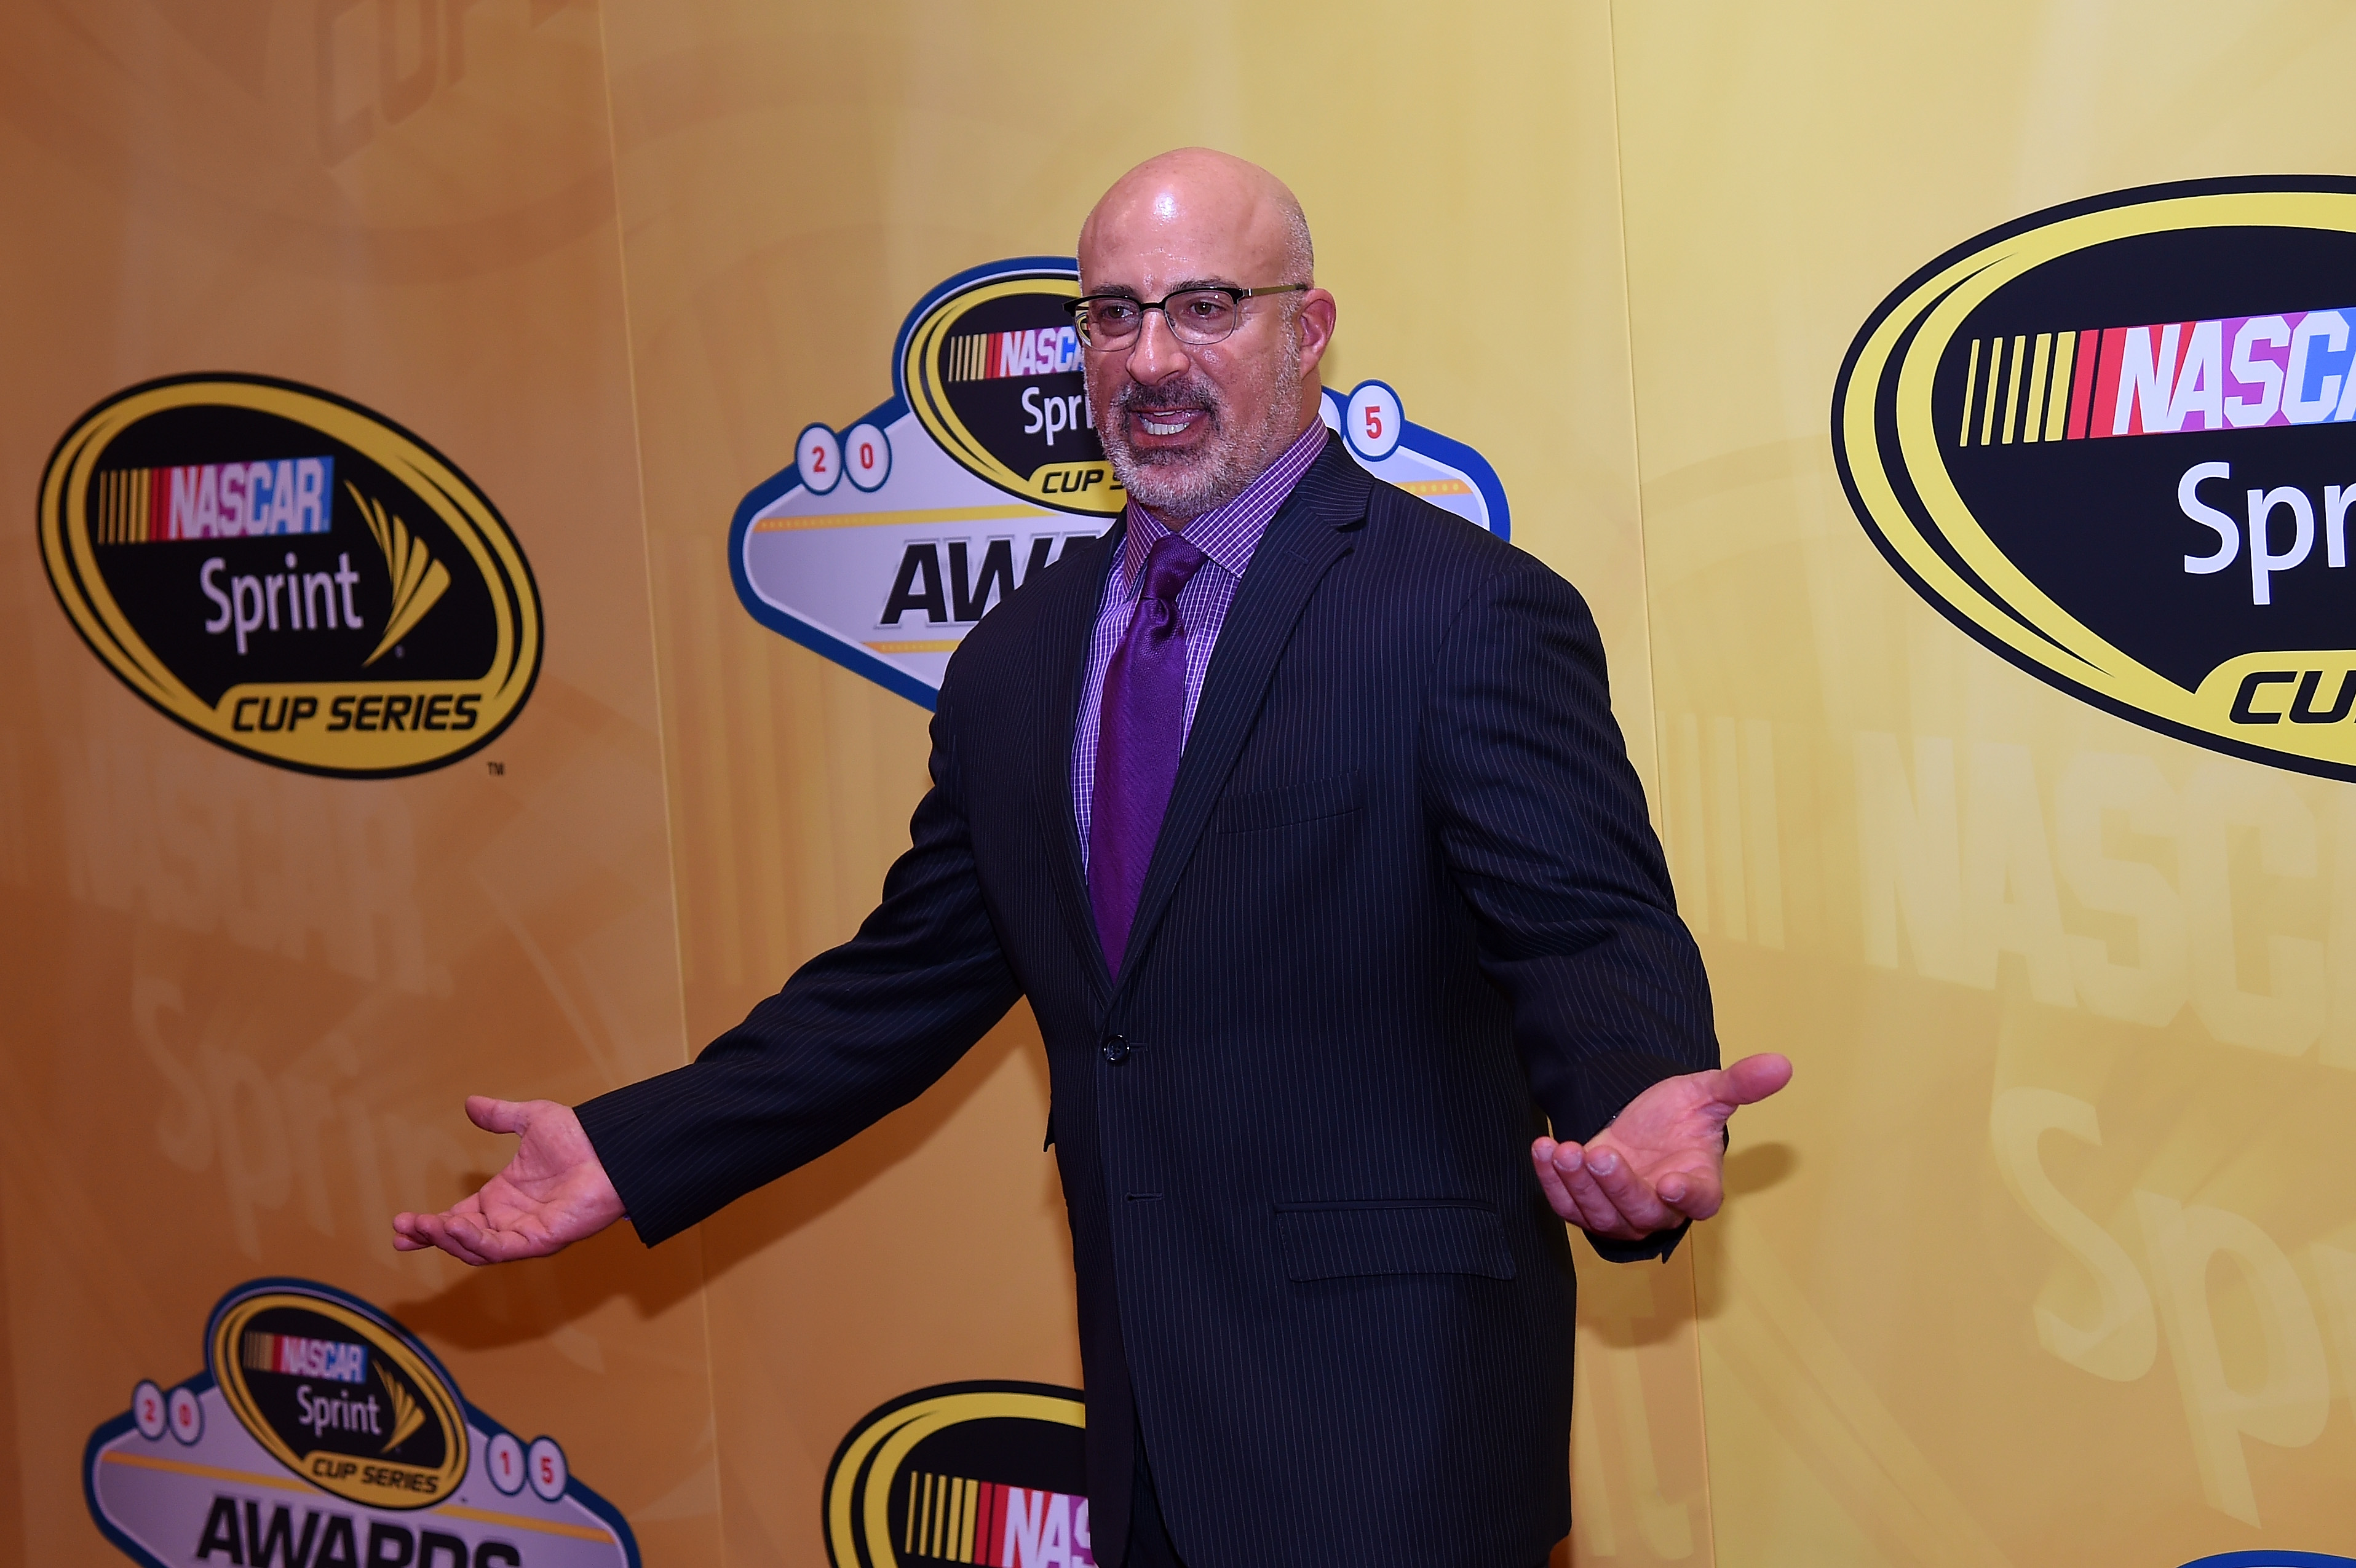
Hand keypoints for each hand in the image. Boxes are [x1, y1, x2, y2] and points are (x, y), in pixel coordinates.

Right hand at [391, 1097, 624, 1264]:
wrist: (613, 1148)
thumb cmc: (582, 1137)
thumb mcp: (532, 1120)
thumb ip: (500, 1116)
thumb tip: (470, 1103)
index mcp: (503, 1197)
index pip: (458, 1218)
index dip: (430, 1224)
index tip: (400, 1225)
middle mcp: (511, 1219)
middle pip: (461, 1238)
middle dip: (429, 1238)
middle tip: (401, 1233)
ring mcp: (526, 1232)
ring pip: (477, 1248)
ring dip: (448, 1240)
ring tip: (423, 1227)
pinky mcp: (542, 1240)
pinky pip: (502, 1249)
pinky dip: (476, 1242)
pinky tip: (454, 1228)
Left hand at [1531, 1053, 1791, 1241]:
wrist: (1641, 1126)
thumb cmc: (1678, 1116)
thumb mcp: (1706, 1092)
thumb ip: (1740, 1083)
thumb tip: (1782, 1063)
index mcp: (1699, 1186)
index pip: (1699, 1201)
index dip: (1688, 1196)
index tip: (1674, 1183)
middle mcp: (1661, 1208)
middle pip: (1642, 1213)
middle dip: (1619, 1187)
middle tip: (1602, 1155)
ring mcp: (1622, 1214)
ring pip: (1601, 1215)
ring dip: (1579, 1185)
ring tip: (1563, 1150)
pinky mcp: (1587, 1208)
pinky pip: (1568, 1206)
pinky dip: (1552, 1182)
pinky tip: (1543, 1149)